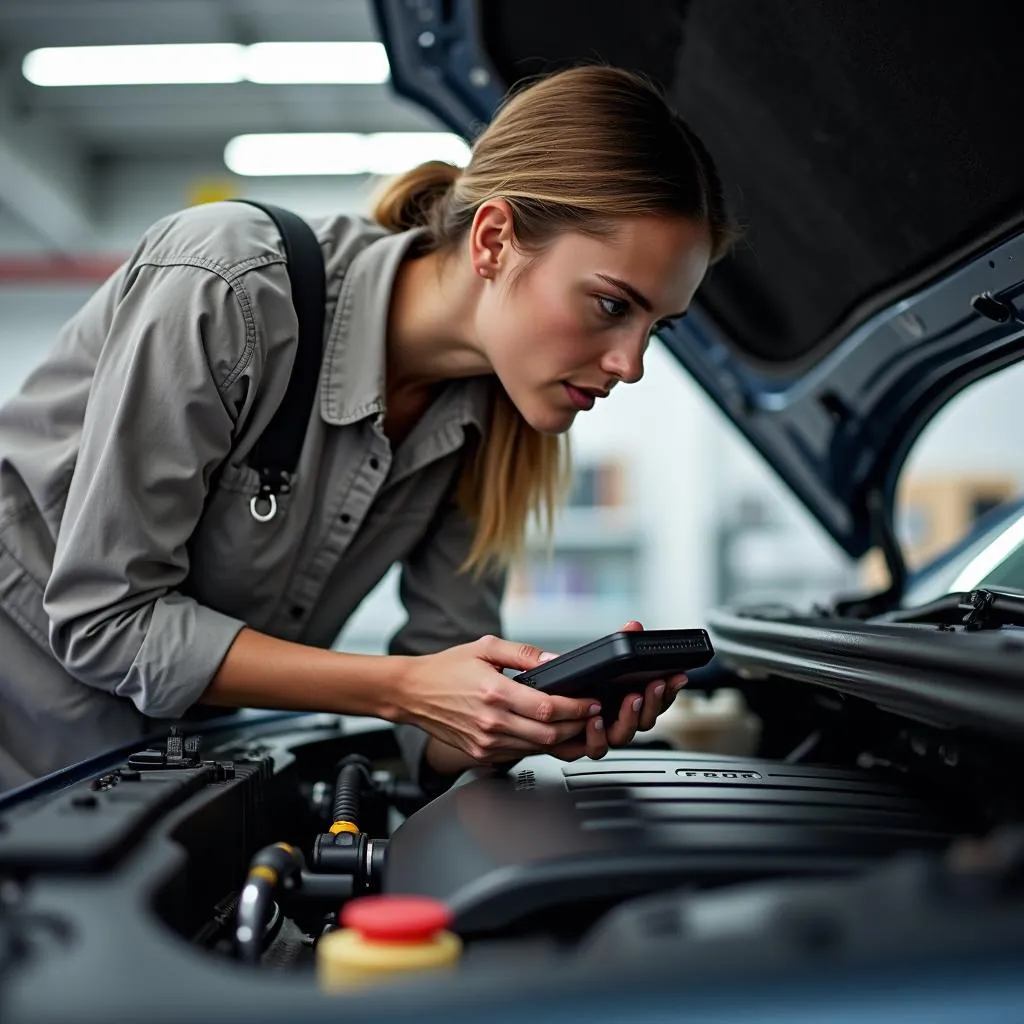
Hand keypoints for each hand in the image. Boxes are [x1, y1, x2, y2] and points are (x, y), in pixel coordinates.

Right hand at [394, 635, 600, 762]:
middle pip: (549, 734)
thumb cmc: (445, 670)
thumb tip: (554, 660)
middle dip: (577, 725)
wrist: (412, 693)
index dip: (576, 708)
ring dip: (562, 738)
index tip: (591, 702)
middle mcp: (491, 722)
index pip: (547, 708)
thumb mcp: (485, 648)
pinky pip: (520, 754)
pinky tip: (547, 733)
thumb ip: (524, 654)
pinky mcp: (482, 754)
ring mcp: (486, 743)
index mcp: (494, 693)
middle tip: (591, 714)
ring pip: (538, 748)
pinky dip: (539, 746)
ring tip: (576, 723)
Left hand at [546, 620, 687, 761]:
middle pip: (648, 720)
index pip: (658, 700)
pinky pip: (596, 746)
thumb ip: (621, 643)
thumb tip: (634, 626)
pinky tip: (596, 719)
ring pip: (625, 735)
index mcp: (630, 701)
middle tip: (655, 684)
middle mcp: (620, 721)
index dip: (671, 689)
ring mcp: (604, 734)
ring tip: (631, 699)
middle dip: (655, 701)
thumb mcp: (599, 659)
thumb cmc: (576, 684)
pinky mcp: (583, 742)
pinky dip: (598, 735)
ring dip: (631, 717)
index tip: (677, 676)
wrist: (543, 709)